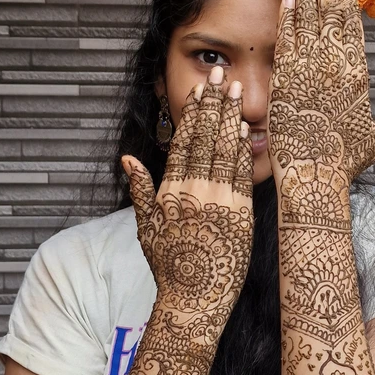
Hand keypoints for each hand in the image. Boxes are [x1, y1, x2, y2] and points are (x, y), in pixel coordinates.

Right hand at [123, 68, 253, 337]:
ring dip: (231, 118)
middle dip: (214, 104)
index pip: (183, 143)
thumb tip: (127, 159)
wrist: (195, 299)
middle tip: (222, 76)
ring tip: (237, 91)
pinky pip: (243, 174)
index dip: (191, 114)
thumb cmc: (170, 266)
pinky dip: (244, 150)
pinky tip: (246, 128)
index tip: (198, 90)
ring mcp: (219, 201)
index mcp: (171, 192)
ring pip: (225, 151)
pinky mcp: (241, 213)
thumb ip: (140, 190)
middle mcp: (194, 192)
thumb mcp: (146, 228)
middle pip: (205, 139)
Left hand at [268, 0, 374, 184]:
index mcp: (358, 73)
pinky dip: (286, 16)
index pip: (352, 21)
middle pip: (330, 10)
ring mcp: (307, 70)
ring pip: (307, 18)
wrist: (314, 178)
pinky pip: (285, 40)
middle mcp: (334, 65)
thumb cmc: (347, 162)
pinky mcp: (284, 80)